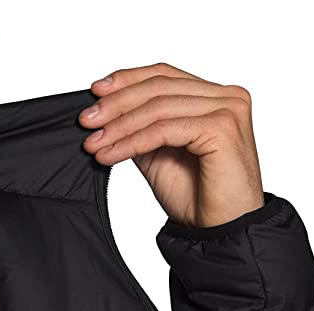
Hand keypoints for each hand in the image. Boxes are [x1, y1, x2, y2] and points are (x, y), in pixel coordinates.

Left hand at [78, 62, 264, 228]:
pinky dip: (132, 142)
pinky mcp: (222, 128)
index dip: (128, 80)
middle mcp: (226, 96)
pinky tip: (110, 155)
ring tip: (93, 143)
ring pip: (159, 107)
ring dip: (119, 126)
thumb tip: (109, 115)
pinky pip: (164, 129)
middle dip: (117, 103)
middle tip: (86, 120)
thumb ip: (143, 130)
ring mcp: (228, 109)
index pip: (165, 75)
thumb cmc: (199, 200)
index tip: (96, 91)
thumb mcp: (160, 157)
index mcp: (216, 97)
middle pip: (160, 86)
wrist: (220, 233)